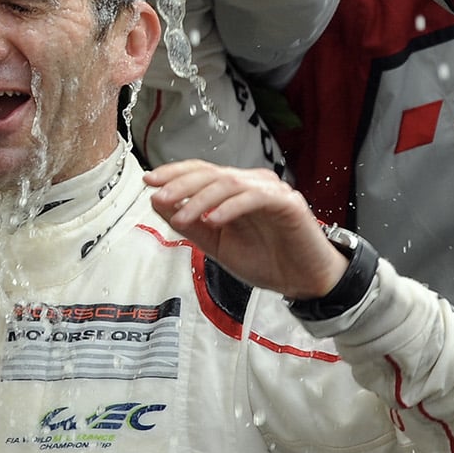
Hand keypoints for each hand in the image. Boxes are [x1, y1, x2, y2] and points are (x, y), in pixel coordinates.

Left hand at [144, 160, 346, 298]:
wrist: (305, 281)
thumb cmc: (266, 261)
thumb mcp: (217, 245)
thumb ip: (189, 224)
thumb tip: (158, 203)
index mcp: (235, 189)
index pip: (201, 171)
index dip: (174, 173)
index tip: (149, 181)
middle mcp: (252, 183)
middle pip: (211, 172)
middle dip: (181, 183)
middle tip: (159, 197)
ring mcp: (270, 190)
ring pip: (229, 182)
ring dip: (200, 198)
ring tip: (181, 215)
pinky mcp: (287, 203)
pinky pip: (253, 198)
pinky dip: (230, 207)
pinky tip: (213, 220)